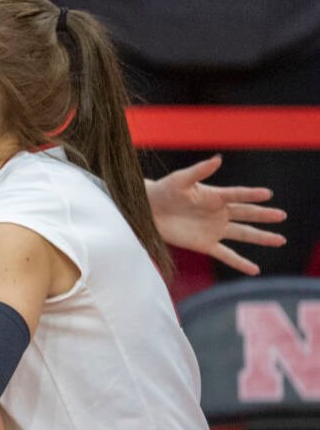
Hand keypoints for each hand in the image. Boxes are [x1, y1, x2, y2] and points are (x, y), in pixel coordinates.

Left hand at [145, 154, 285, 274]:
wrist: (147, 210)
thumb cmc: (163, 190)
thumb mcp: (180, 180)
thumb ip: (200, 171)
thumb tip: (218, 159)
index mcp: (215, 196)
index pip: (237, 195)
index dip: (251, 195)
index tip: (267, 194)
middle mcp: (219, 213)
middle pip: (247, 215)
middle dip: (264, 215)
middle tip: (282, 215)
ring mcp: (214, 230)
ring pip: (243, 235)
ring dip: (262, 238)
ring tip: (280, 240)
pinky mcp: (205, 244)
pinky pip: (226, 255)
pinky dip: (240, 263)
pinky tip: (255, 270)